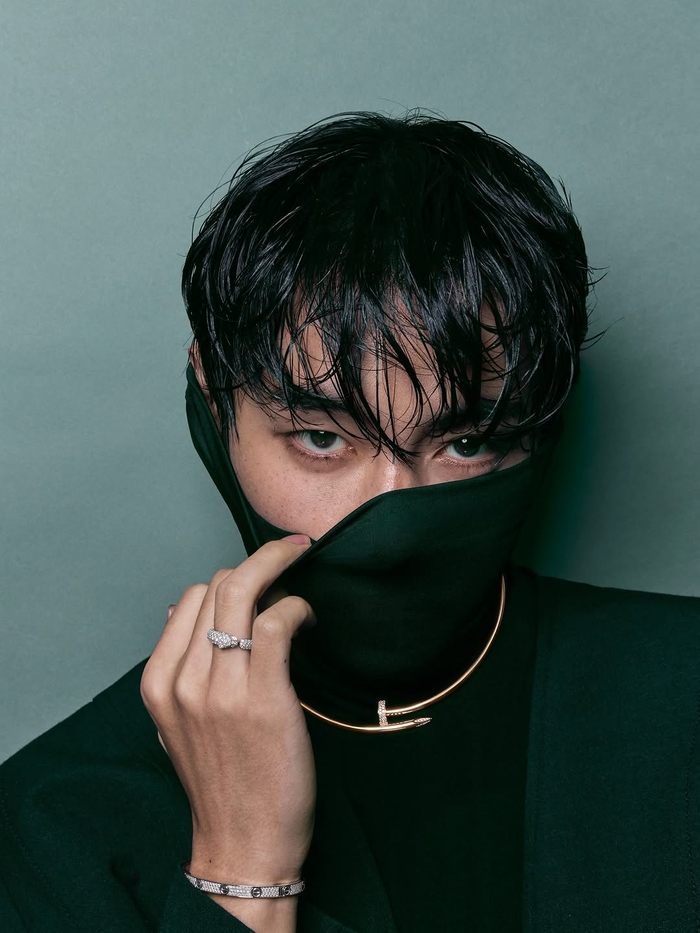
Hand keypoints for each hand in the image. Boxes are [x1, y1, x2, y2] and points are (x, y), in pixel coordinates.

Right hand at [140, 536, 315, 891]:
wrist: (244, 841)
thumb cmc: (222, 777)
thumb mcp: (180, 721)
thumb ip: (179, 664)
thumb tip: (182, 607)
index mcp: (159, 682)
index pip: (192, 597)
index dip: (229, 582)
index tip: (259, 585)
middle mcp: (183, 680)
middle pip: (218, 585)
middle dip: (258, 567)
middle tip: (289, 566)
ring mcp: (221, 688)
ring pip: (244, 592)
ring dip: (280, 574)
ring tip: (300, 593)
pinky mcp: (264, 698)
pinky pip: (277, 622)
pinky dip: (297, 607)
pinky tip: (309, 619)